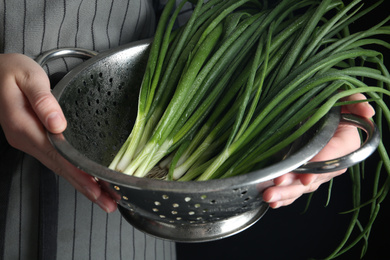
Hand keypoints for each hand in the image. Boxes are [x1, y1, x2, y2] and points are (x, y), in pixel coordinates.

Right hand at [0, 53, 116, 212]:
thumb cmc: (11, 71)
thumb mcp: (28, 78)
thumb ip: (43, 100)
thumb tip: (58, 124)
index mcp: (25, 126)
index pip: (58, 156)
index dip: (79, 173)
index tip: (97, 187)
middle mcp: (26, 139)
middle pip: (60, 168)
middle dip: (86, 188)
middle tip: (108, 202)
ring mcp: (29, 141)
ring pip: (59, 167)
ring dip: (81, 184)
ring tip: (103, 197)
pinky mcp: (33, 139)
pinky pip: (56, 160)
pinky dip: (72, 172)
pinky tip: (85, 178)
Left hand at [262, 93, 374, 208]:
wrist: (318, 114)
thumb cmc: (330, 106)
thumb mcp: (342, 99)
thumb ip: (354, 102)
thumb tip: (367, 111)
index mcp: (345, 144)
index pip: (333, 157)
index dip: (319, 166)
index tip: (305, 175)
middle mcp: (331, 163)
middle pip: (314, 178)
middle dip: (295, 183)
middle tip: (278, 183)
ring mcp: (316, 172)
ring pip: (302, 187)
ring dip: (285, 193)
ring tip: (269, 195)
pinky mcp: (302, 175)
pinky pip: (295, 191)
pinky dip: (284, 198)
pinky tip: (272, 202)